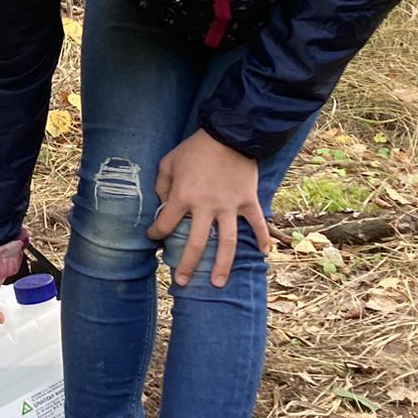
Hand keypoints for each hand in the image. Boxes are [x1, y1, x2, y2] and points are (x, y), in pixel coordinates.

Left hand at [149, 130, 271, 288]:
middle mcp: (206, 206)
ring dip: (223, 265)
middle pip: (197, 244)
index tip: (153, 236)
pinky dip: (263, 238)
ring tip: (217, 283)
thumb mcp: (168, 161)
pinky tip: (264, 254)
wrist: (230, 133)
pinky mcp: (248, 201)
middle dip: (187, 265)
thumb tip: (163, 204)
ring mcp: (230, 206)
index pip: (166, 224)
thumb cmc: (195, 148)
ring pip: (227, 243)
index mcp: (183, 196)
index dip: (156, 232)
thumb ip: (162, 185)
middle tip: (181, 282)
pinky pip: (257, 223)